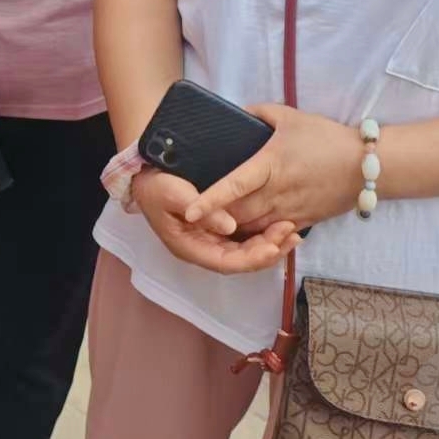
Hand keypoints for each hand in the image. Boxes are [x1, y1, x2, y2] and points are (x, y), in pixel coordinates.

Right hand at [132, 168, 298, 274]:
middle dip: (268, 251)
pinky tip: (280, 226)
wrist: (145, 175)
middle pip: (241, 261)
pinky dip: (263, 235)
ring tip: (293, 233)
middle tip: (291, 234)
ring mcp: (211, 242)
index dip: (252, 258)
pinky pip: (244, 240)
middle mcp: (203, 250)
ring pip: (246, 252)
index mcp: (190, 248)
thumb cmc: (155, 186)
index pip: (226, 263)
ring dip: (270, 245)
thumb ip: (203, 210)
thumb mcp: (172, 193)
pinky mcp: (218, 231)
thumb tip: (230, 227)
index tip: (273, 247)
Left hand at [182, 105, 362, 236]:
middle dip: (214, 220)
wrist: (367, 166)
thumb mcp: (290, 116)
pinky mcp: (302, 221)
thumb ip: (259, 113)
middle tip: (193, 219)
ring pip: (253, 229)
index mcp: (269, 166)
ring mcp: (290, 211)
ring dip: (233, 229)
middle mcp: (276, 193)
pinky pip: (272, 233)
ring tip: (213, 226)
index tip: (188, 211)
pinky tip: (244, 230)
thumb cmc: (327, 138)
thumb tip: (238, 112)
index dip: (209, 200)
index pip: (233, 186)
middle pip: (237, 215)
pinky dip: (256, 234)